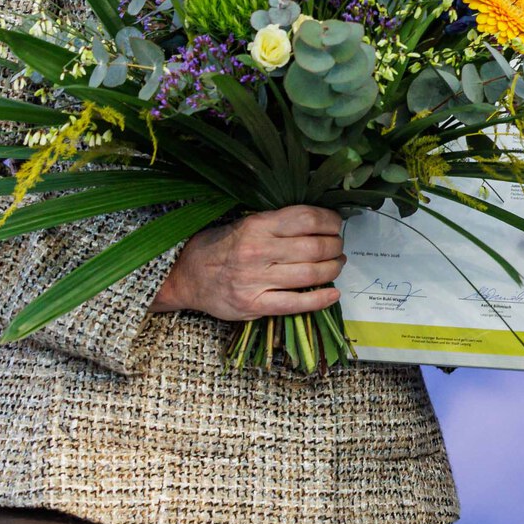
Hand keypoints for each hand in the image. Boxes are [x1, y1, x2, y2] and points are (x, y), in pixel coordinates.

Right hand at [154, 205, 344, 320]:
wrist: (184, 276)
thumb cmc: (218, 247)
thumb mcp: (245, 223)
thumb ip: (278, 223)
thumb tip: (320, 222)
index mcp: (258, 226)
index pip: (308, 219)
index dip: (330, 221)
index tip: (336, 224)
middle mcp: (258, 251)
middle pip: (315, 248)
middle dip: (335, 246)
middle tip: (339, 247)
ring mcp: (256, 280)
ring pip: (310, 274)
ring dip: (332, 269)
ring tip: (336, 265)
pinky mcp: (253, 304)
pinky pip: (295, 304)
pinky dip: (320, 300)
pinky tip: (333, 294)